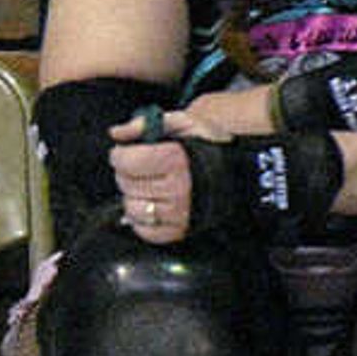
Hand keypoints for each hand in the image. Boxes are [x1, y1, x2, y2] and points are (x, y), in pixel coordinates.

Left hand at [106, 107, 197, 244]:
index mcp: (176, 160)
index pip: (125, 161)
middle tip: (143, 168)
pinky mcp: (178, 232)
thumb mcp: (183, 123)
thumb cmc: (208, 147)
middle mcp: (178, 189)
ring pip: (131, 207)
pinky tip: (154, 204)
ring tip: (150, 186)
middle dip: (127, 173)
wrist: (239, 176)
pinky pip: (143, 230)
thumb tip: (116, 133)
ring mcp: (178, 213)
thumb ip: (145, 123)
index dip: (121, 154)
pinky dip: (142, 218)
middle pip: (125, 183)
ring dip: (134, 195)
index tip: (127, 152)